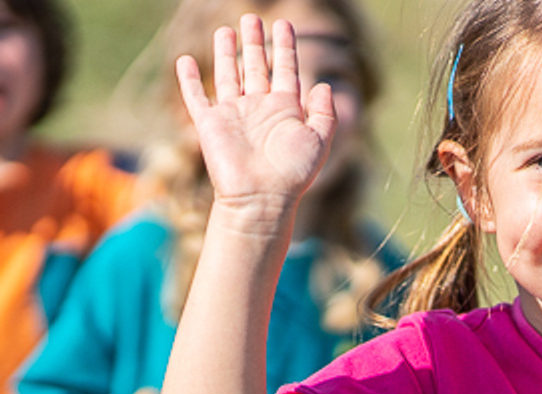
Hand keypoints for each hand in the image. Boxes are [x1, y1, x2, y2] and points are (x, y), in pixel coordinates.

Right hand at [175, 15, 335, 229]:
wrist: (262, 197)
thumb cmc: (293, 173)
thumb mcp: (319, 140)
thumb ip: (326, 112)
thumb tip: (325, 85)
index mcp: (286, 109)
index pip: (285, 69)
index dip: (285, 46)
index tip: (284, 24)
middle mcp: (259, 107)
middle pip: (256, 66)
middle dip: (255, 42)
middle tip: (251, 17)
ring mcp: (234, 114)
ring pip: (229, 75)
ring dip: (227, 53)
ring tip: (226, 30)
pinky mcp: (210, 124)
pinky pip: (196, 97)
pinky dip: (189, 80)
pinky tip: (185, 60)